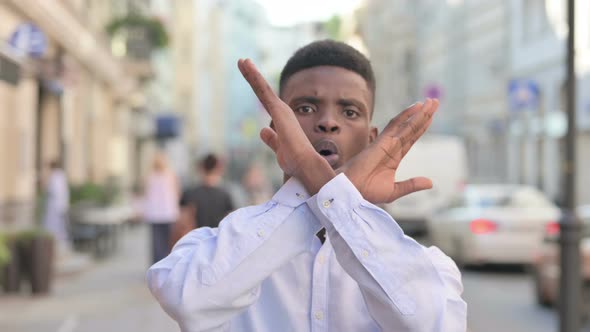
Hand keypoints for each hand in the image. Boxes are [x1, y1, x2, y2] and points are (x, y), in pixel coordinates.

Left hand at [237, 59, 334, 193]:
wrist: (305, 164)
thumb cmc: (295, 161)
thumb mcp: (278, 149)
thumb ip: (271, 139)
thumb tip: (263, 131)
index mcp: (282, 120)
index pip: (267, 102)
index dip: (259, 90)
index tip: (252, 79)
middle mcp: (282, 111)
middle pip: (264, 91)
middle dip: (254, 77)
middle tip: (243, 62)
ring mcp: (280, 109)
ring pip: (262, 87)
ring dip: (251, 73)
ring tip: (242, 61)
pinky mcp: (278, 109)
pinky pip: (262, 90)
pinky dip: (254, 77)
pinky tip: (246, 65)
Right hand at [340, 99, 438, 203]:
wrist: (351, 191)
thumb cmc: (367, 192)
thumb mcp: (394, 190)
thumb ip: (411, 185)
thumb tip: (430, 183)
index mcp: (394, 157)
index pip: (411, 138)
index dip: (421, 126)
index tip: (431, 117)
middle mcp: (391, 147)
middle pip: (411, 127)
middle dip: (424, 115)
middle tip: (435, 101)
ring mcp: (387, 143)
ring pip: (406, 124)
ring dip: (419, 113)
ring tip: (432, 102)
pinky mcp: (382, 141)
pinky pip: (395, 125)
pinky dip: (406, 115)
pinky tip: (417, 107)